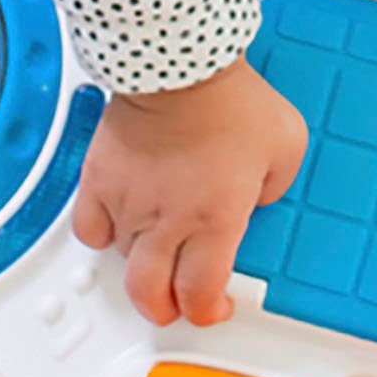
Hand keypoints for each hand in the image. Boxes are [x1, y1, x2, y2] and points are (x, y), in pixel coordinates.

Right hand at [71, 54, 308, 326]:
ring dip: (141, 264)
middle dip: (163, 309)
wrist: (180, 64)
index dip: (205, 312)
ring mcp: (129, 203)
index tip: (213, 307)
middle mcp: (167, 221)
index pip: (200, 294)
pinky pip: (90, 228)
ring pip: (124, 260)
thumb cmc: (232, 99)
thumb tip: (257, 198)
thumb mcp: (286, 147)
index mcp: (215, 220)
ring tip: (156, 251)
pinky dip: (102, 235)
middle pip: (150, 294)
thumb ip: (275, 186)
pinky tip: (118, 225)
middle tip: (173, 304)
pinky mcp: (100, 180)